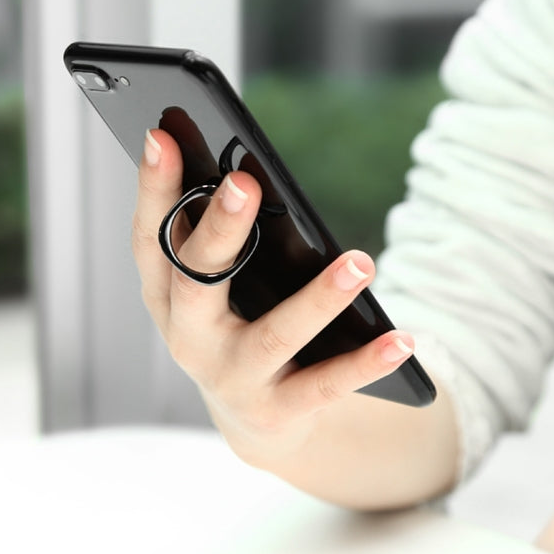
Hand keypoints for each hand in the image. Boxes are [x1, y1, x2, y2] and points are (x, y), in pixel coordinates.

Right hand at [133, 128, 415, 464]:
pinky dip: (364, 363)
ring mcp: (232, 378)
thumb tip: (238, 174)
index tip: (161, 135)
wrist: (254, 419)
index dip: (152, 189)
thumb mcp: (212, 291)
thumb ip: (217, 241)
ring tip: (361, 262)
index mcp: (167, 297)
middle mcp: (188, 339)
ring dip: (317, 300)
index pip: (151, 239)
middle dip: (218, 234)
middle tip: (244, 184)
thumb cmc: (233, 330)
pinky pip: (325, 385)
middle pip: (197, 284)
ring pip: (274, 336)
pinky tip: (401, 339)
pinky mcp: (277, 409)